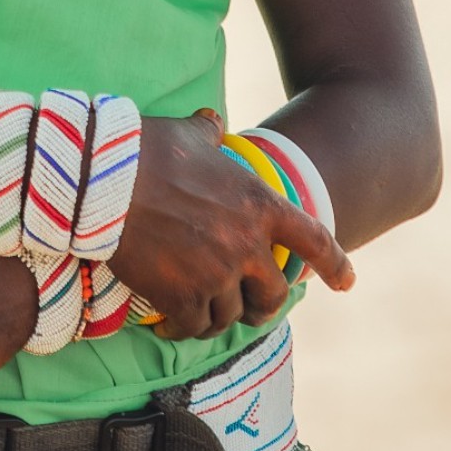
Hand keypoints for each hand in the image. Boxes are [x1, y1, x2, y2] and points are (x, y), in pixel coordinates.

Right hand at [108, 110, 353, 340]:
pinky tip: (169, 321)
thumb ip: (210, 134)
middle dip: (264, 306)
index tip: (347, 283)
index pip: (313, 239)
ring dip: (218, 317)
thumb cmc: (148, 150)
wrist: (104, 181)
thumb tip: (213, 123)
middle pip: (274, 294)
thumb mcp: (190, 135)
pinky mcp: (183, 297)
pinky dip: (183, 327)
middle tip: (252, 310)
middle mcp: (247, 245)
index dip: (334, 263)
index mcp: (259, 204)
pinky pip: (194, 327)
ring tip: (198, 314)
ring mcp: (217, 274)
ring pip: (231, 315)